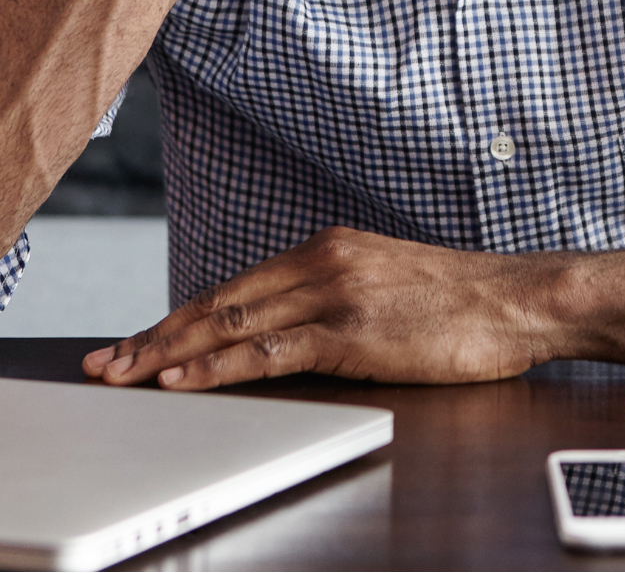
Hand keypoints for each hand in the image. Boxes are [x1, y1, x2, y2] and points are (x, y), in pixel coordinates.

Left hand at [82, 227, 549, 388]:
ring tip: (124, 375)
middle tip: (106, 360)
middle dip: (156, 334)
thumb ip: (334, 295)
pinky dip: (219, 366)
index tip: (139, 338)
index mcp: (330, 246)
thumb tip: (286, 328)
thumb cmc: (460, 298)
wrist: (517, 298)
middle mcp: (325, 261)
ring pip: (233, 323)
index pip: (236, 284)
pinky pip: (270, 350)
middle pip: (221, 301)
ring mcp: (337, 294)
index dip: (179, 314)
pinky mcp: (353, 331)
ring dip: (170, 352)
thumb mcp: (387, 282)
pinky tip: (185, 378)